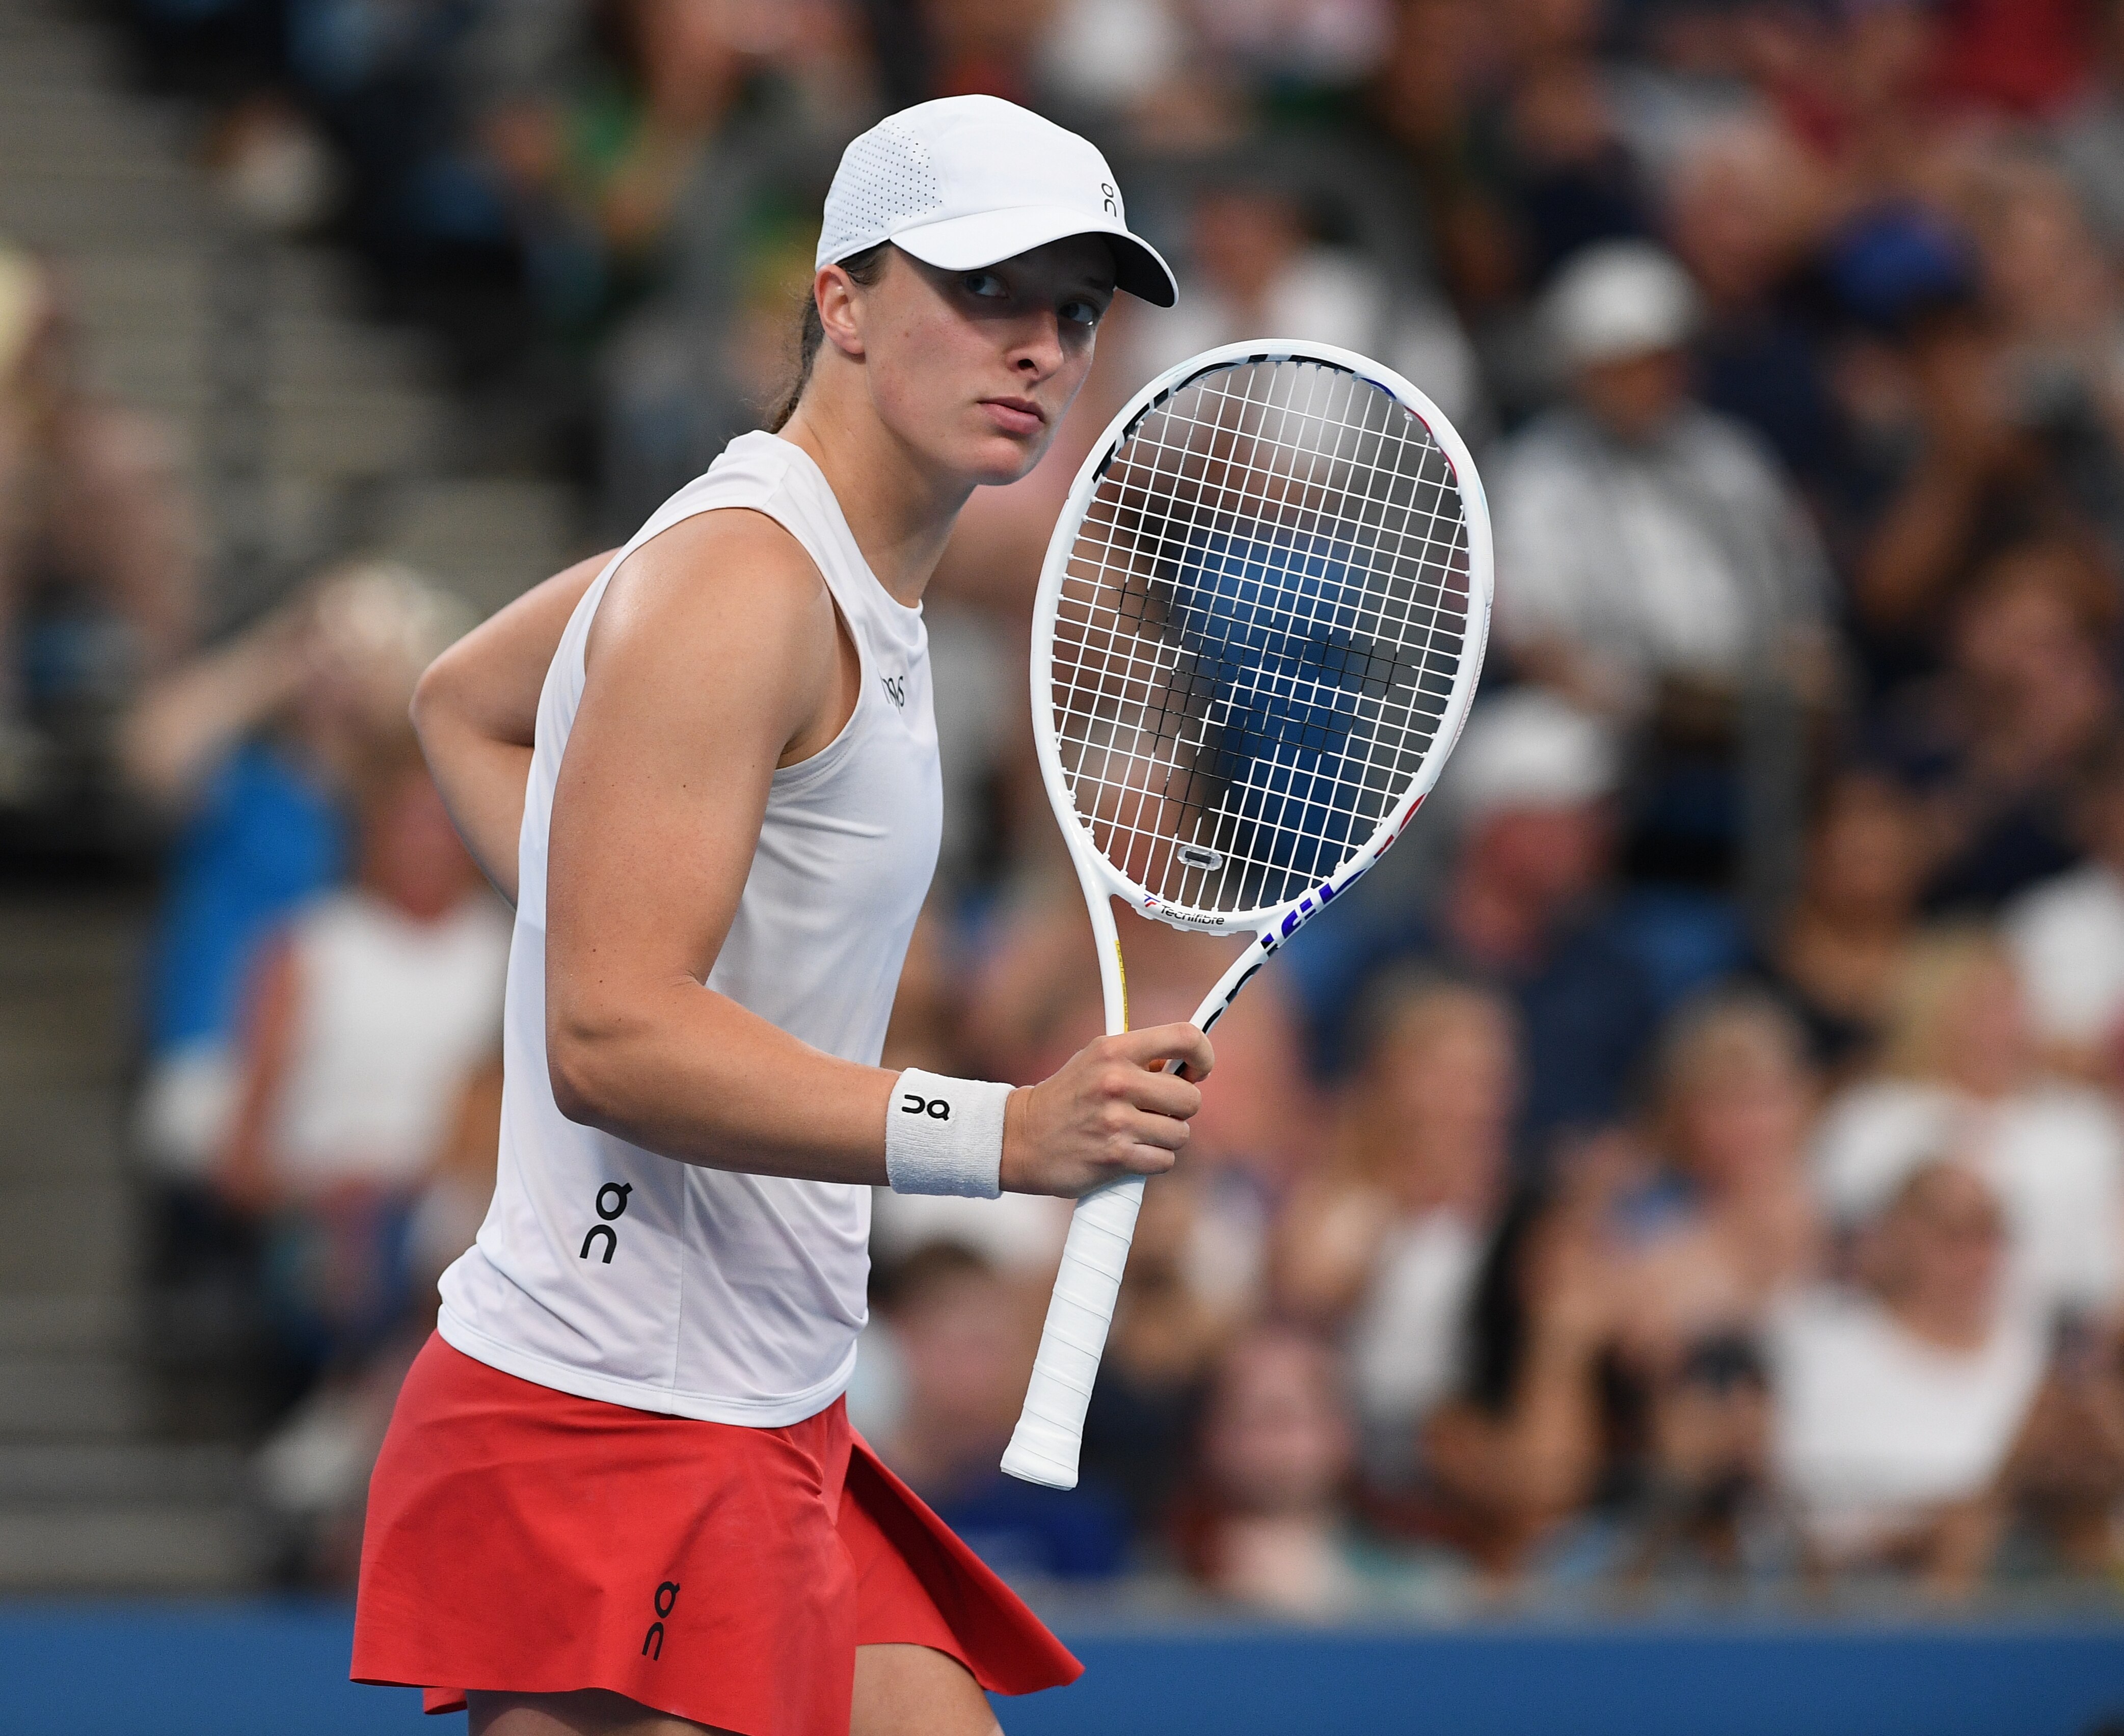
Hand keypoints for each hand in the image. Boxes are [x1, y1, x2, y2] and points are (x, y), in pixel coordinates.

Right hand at [1001, 1024, 1214, 1197]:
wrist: (1022, 1138)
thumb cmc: (1068, 1097)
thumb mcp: (1095, 1060)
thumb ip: (1139, 1058)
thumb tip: (1189, 1066)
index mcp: (1114, 1050)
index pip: (1184, 1038)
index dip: (1204, 1055)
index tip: (1198, 1071)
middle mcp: (1116, 1081)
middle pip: (1191, 1098)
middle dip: (1180, 1109)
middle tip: (1157, 1110)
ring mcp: (1116, 1121)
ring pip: (1181, 1133)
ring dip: (1166, 1138)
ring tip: (1138, 1132)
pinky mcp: (1116, 1157)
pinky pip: (1165, 1160)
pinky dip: (1154, 1160)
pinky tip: (1131, 1153)